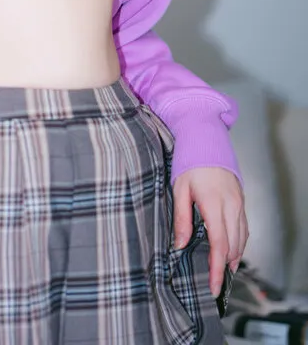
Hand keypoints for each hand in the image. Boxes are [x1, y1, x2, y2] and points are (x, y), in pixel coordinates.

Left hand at [173, 166, 248, 297]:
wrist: (205, 138)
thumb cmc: (189, 161)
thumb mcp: (179, 188)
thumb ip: (181, 218)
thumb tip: (180, 245)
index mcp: (214, 204)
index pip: (219, 245)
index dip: (217, 268)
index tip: (214, 286)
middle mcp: (231, 205)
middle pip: (233, 246)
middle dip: (225, 268)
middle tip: (215, 283)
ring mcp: (239, 202)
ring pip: (242, 238)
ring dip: (234, 256)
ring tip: (223, 271)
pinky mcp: (241, 199)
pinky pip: (244, 227)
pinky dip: (240, 242)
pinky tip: (232, 249)